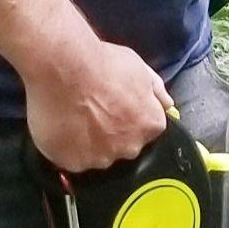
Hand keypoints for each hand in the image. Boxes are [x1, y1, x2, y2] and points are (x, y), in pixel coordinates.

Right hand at [22, 33, 171, 173]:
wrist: (62, 68)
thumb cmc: (102, 64)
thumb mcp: (139, 68)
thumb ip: (156, 91)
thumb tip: (168, 106)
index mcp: (150, 125)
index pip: (146, 129)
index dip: (130, 117)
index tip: (116, 106)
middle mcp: (130, 147)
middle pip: (123, 146)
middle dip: (112, 133)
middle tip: (93, 111)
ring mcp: (101, 158)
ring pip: (97, 155)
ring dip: (89, 142)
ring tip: (73, 118)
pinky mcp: (74, 163)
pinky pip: (73, 159)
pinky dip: (68, 148)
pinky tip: (61, 128)